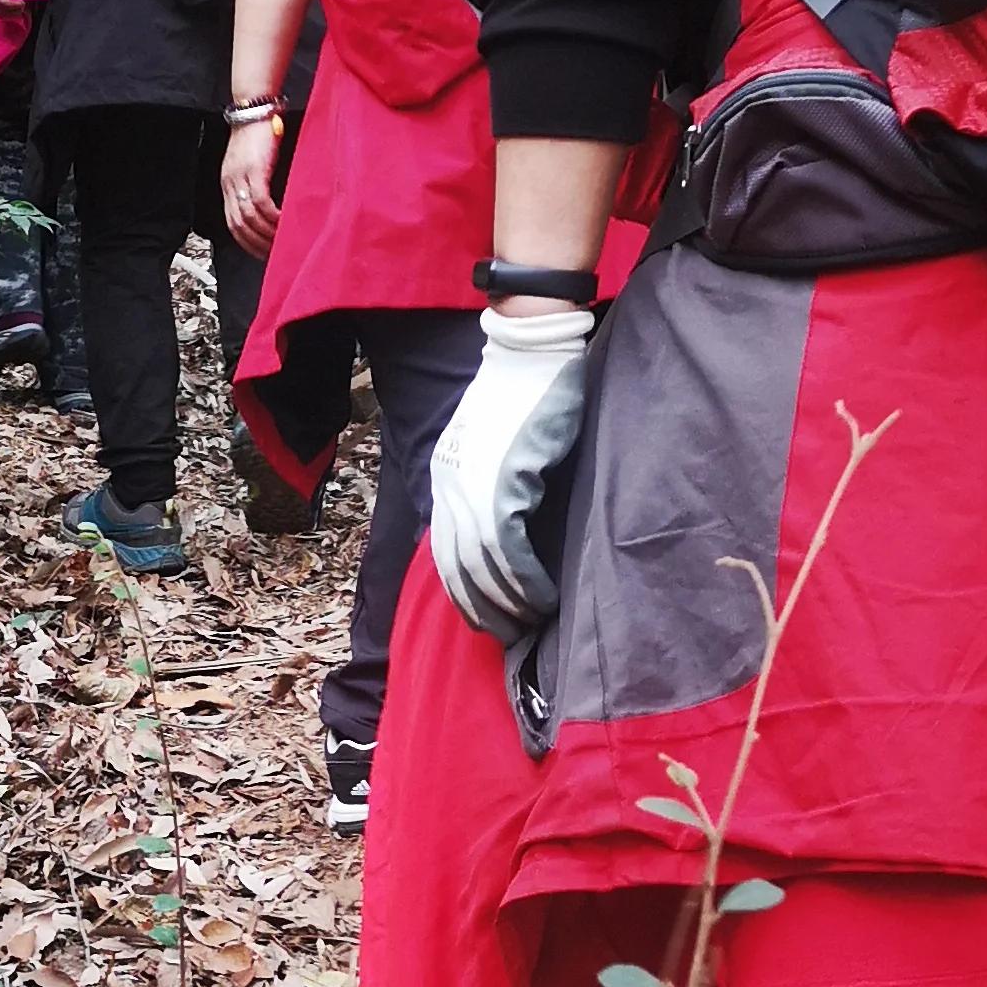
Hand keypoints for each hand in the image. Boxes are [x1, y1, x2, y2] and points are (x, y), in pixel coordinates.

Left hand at [221, 113, 282, 256]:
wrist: (254, 109)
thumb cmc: (258, 133)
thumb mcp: (253, 162)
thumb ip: (257, 181)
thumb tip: (271, 204)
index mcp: (227, 184)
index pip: (232, 223)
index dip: (246, 242)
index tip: (262, 253)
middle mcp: (229, 184)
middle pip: (239, 226)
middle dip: (256, 245)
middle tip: (273, 255)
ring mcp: (240, 178)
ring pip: (250, 218)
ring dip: (267, 234)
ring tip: (282, 242)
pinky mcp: (254, 171)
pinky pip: (261, 203)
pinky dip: (273, 217)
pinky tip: (284, 223)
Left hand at [429, 305, 594, 636]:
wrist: (530, 350)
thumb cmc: (524, 393)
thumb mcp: (494, 446)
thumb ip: (494, 486)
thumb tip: (510, 534)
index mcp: (444, 479)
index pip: (445, 553)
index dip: (466, 592)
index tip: (491, 618)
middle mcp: (448, 487)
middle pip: (456, 569)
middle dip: (483, 609)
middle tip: (511, 635)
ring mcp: (471, 486)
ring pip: (480, 566)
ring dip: (507, 602)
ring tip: (532, 623)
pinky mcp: (502, 481)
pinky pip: (506, 549)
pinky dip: (524, 580)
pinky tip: (542, 597)